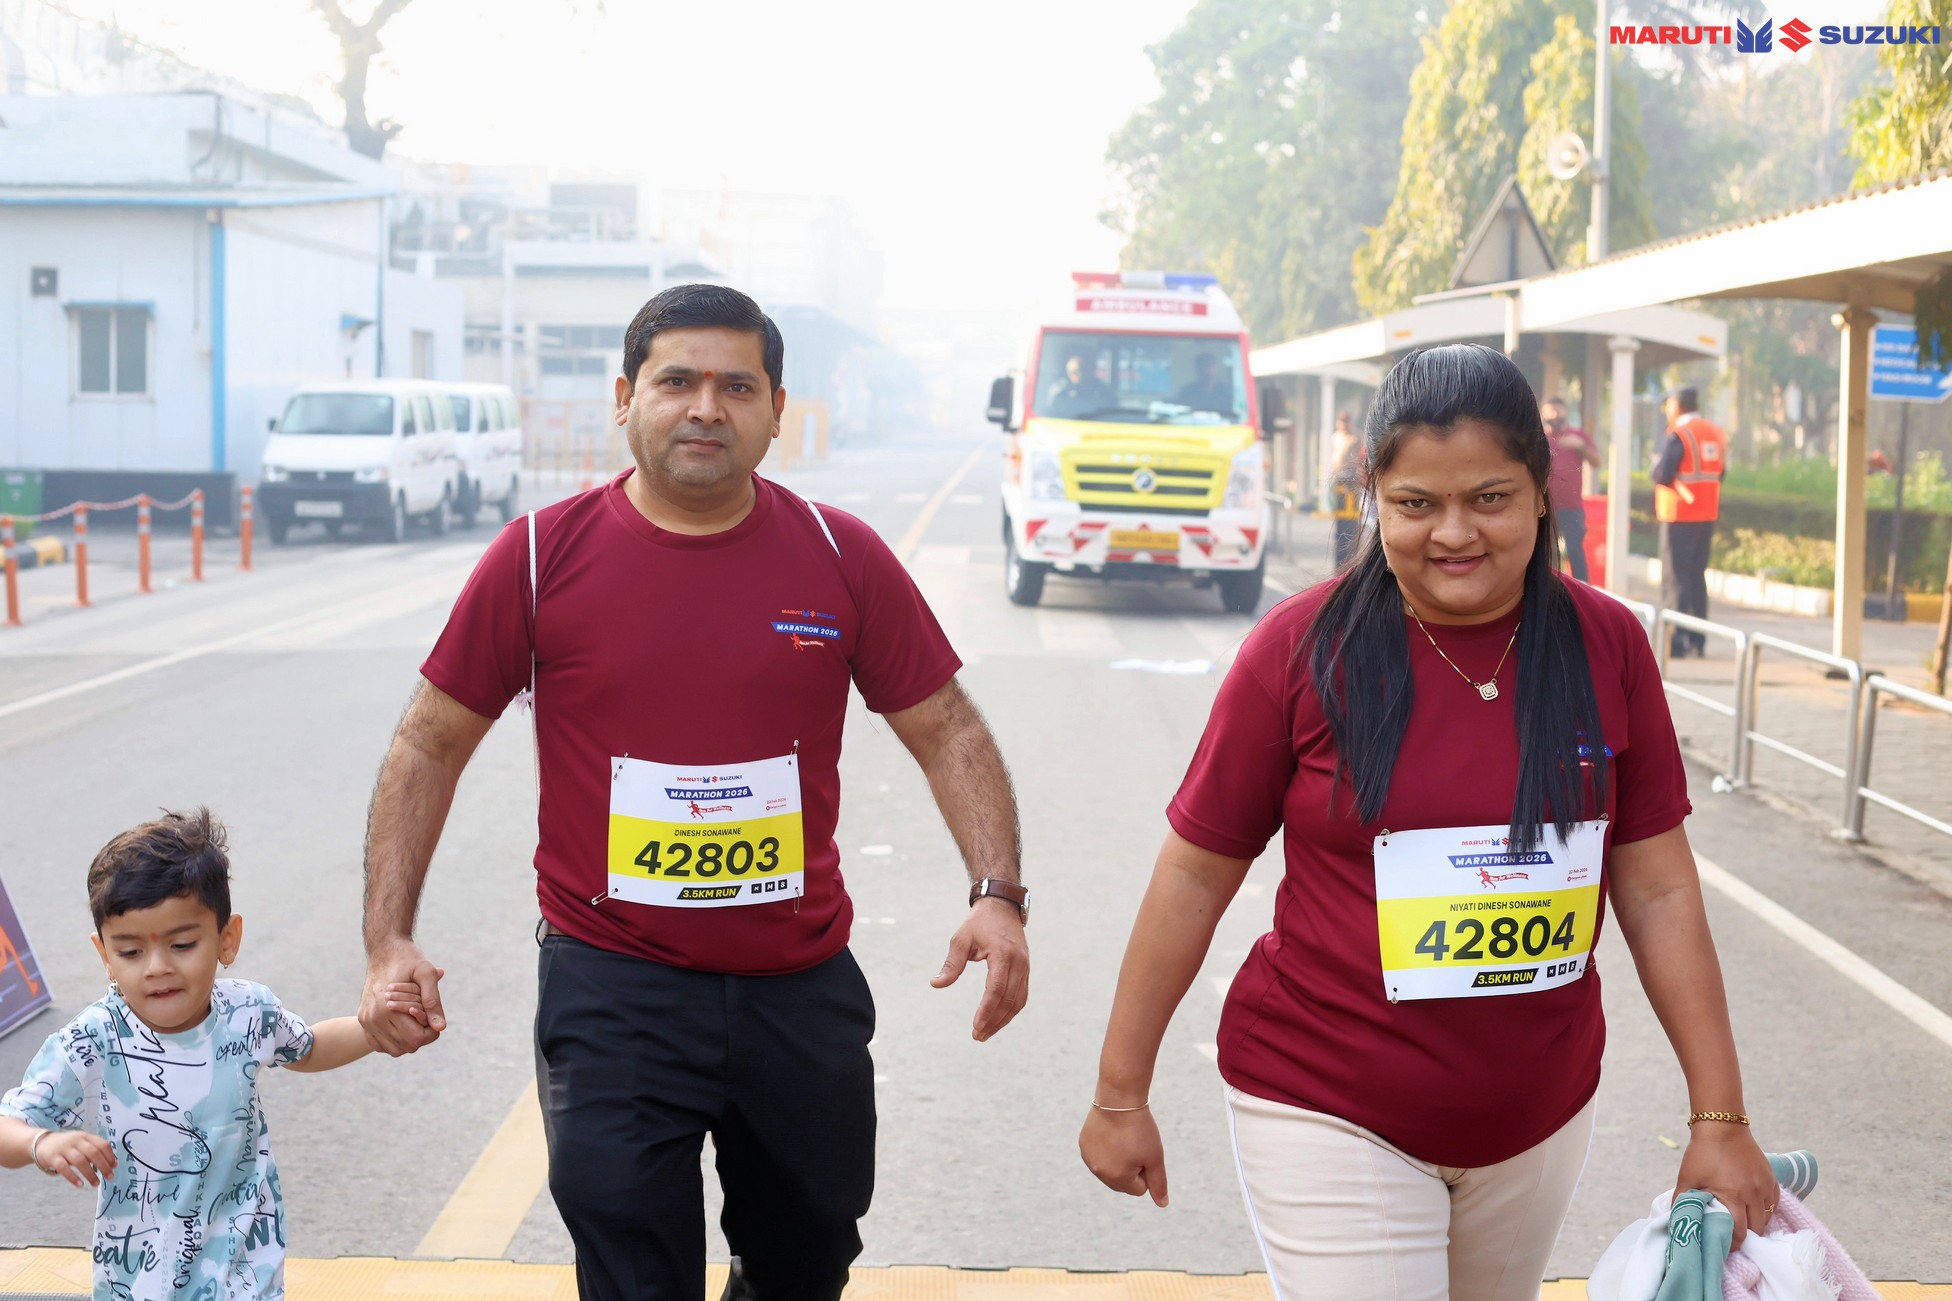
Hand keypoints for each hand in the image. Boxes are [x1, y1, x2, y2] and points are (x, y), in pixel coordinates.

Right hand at [32, 1130, 117, 1187]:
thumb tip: (112, 1164)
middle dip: (104, 1166)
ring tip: (96, 1184)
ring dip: (90, 1174)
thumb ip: (94, 1150)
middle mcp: (76, 1140)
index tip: (115, 1167)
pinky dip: (73, 1177)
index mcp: (85, 1136)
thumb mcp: (81, 1143)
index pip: (102, 1144)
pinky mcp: (53, 1158)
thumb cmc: (67, 1146)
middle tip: (110, 1177)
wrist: (40, 1143)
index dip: (110, 1156)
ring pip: (80, 1161)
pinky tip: (80, 1185)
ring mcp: (64, 1149)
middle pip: (93, 1152)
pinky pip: (64, 1168)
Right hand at [361, 939, 446, 1054]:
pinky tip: (403, 1022)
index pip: (416, 1039)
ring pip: (394, 1049)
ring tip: (413, 1017)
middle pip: (406, 1047)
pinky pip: (380, 1044)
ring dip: (408, 1039)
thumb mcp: (426, 973)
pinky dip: (394, 1039)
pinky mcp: (363, 1021)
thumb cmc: (408, 958)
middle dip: (420, 1034)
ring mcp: (366, 1021)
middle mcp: (373, 1019)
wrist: (384, 949)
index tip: (432, 1014)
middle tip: (424, 1013)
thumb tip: (440, 1028)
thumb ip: (433, 1001)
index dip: (431, 1031)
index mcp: (386, 1008)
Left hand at [929, 898, 1028, 1040]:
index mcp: (1003, 954)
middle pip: (1008, 1000)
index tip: (975, 1026)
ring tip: (985, 1033)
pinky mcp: (1025, 970)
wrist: (1001, 907)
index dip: (986, 1010)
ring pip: (1017, 1002)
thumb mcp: (961, 939)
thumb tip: (936, 984)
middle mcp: (1018, 963)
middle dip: (993, 1021)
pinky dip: (1010, 1011)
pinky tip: (998, 1020)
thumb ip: (951, 963)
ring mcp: (1025, 967)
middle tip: (977, 1036)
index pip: (996, 989)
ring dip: (1003, 1020)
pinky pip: (1021, 996)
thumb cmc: (978, 923)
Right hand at [1079, 1105, 1168, 1206]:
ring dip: (1118, 1161)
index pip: (1138, 1189)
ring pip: (1110, 1171)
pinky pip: (1098, 1157)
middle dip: (1131, 1169)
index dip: (1145, 1170)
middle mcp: (1099, 1172)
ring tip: (1122, 1138)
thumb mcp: (1155, 1157)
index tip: (1144, 1151)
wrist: (1119, 1098)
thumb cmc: (1140, 1128)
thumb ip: (1158, 1184)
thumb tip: (1163, 1205)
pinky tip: (1110, 1134)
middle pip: (1122, 1183)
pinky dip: (1106, 1150)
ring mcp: (1088, 1159)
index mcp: (1117, 1178)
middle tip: (1133, 1145)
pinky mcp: (1083, 1145)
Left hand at [1674, 1121, 1776, 1245]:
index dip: (1733, 1244)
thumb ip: (1681, 1202)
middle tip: (1733, 1236)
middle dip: (1746, 1237)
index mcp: (1733, 1196)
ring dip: (1756, 1224)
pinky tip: (1752, 1209)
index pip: (1740, 1234)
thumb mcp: (1686, 1179)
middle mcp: (1753, 1194)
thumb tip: (1675, 1220)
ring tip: (1742, 1223)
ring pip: (1767, 1218)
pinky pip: (1773, 1204)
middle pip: (1757, 1230)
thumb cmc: (1702, 1154)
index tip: (1725, 1245)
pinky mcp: (1772, 1179)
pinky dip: (1765, 1210)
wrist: (1722, 1127)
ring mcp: (1765, 1186)